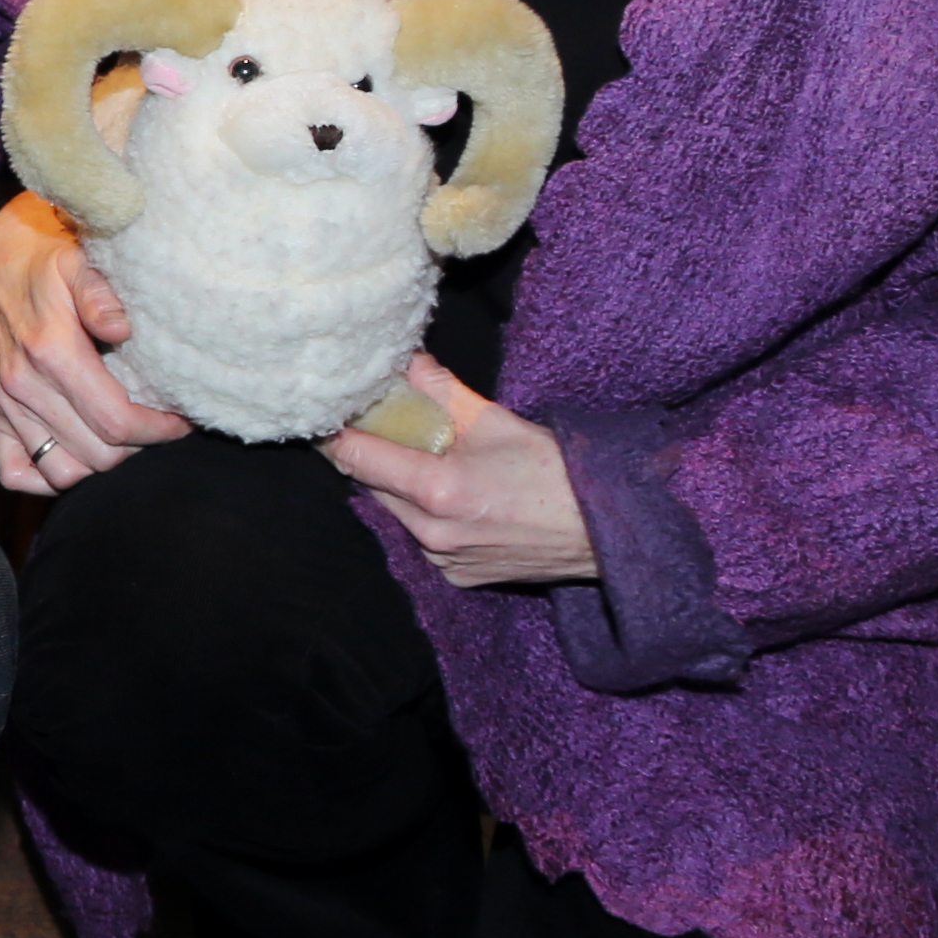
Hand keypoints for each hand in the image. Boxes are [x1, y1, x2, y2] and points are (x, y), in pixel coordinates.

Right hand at [0, 193, 190, 494]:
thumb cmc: (48, 262)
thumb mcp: (79, 262)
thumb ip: (100, 294)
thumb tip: (123, 328)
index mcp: (50, 351)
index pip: (115, 421)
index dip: (158, 430)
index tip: (181, 417)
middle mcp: (23, 385)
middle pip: (97, 454)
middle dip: (138, 446)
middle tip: (159, 423)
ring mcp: (5, 405)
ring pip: (63, 472)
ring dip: (100, 462)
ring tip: (123, 436)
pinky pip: (18, 473)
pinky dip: (50, 475)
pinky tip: (78, 451)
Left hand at [328, 355, 596, 586]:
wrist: (607, 530)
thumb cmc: (557, 472)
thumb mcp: (497, 420)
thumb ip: (440, 390)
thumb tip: (405, 359)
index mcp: (436, 491)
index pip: (357, 458)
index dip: (337, 434)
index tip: (330, 416)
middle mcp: (431, 533)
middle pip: (375, 486)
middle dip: (377, 457)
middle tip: (385, 428)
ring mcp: (443, 561)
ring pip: (398, 514)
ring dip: (403, 489)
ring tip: (433, 463)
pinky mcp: (458, 577)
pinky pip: (424, 541)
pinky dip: (429, 518)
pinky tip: (460, 500)